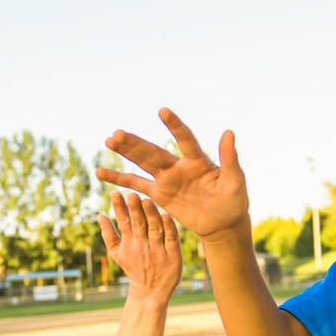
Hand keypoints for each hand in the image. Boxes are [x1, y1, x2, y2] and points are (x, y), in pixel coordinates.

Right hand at [96, 108, 249, 239]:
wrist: (223, 223)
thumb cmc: (233, 201)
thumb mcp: (235, 181)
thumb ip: (230, 158)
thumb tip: (229, 132)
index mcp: (198, 160)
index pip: (185, 139)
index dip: (174, 126)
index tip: (163, 111)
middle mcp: (179, 166)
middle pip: (154, 151)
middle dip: (136, 143)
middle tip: (118, 133)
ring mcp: (167, 179)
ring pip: (143, 163)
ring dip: (126, 152)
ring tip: (109, 140)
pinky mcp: (159, 194)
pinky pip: (136, 185)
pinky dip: (119, 179)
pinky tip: (101, 172)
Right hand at [98, 191, 180, 303]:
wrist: (151, 292)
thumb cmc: (134, 268)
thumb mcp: (118, 254)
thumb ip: (108, 234)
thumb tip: (100, 216)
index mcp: (130, 243)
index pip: (123, 222)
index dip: (119, 208)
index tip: (115, 193)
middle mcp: (143, 245)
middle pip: (139, 224)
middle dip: (134, 209)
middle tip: (131, 194)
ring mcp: (159, 250)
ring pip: (154, 229)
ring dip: (150, 215)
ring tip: (146, 201)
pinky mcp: (173, 255)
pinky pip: (171, 240)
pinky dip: (169, 228)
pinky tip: (167, 216)